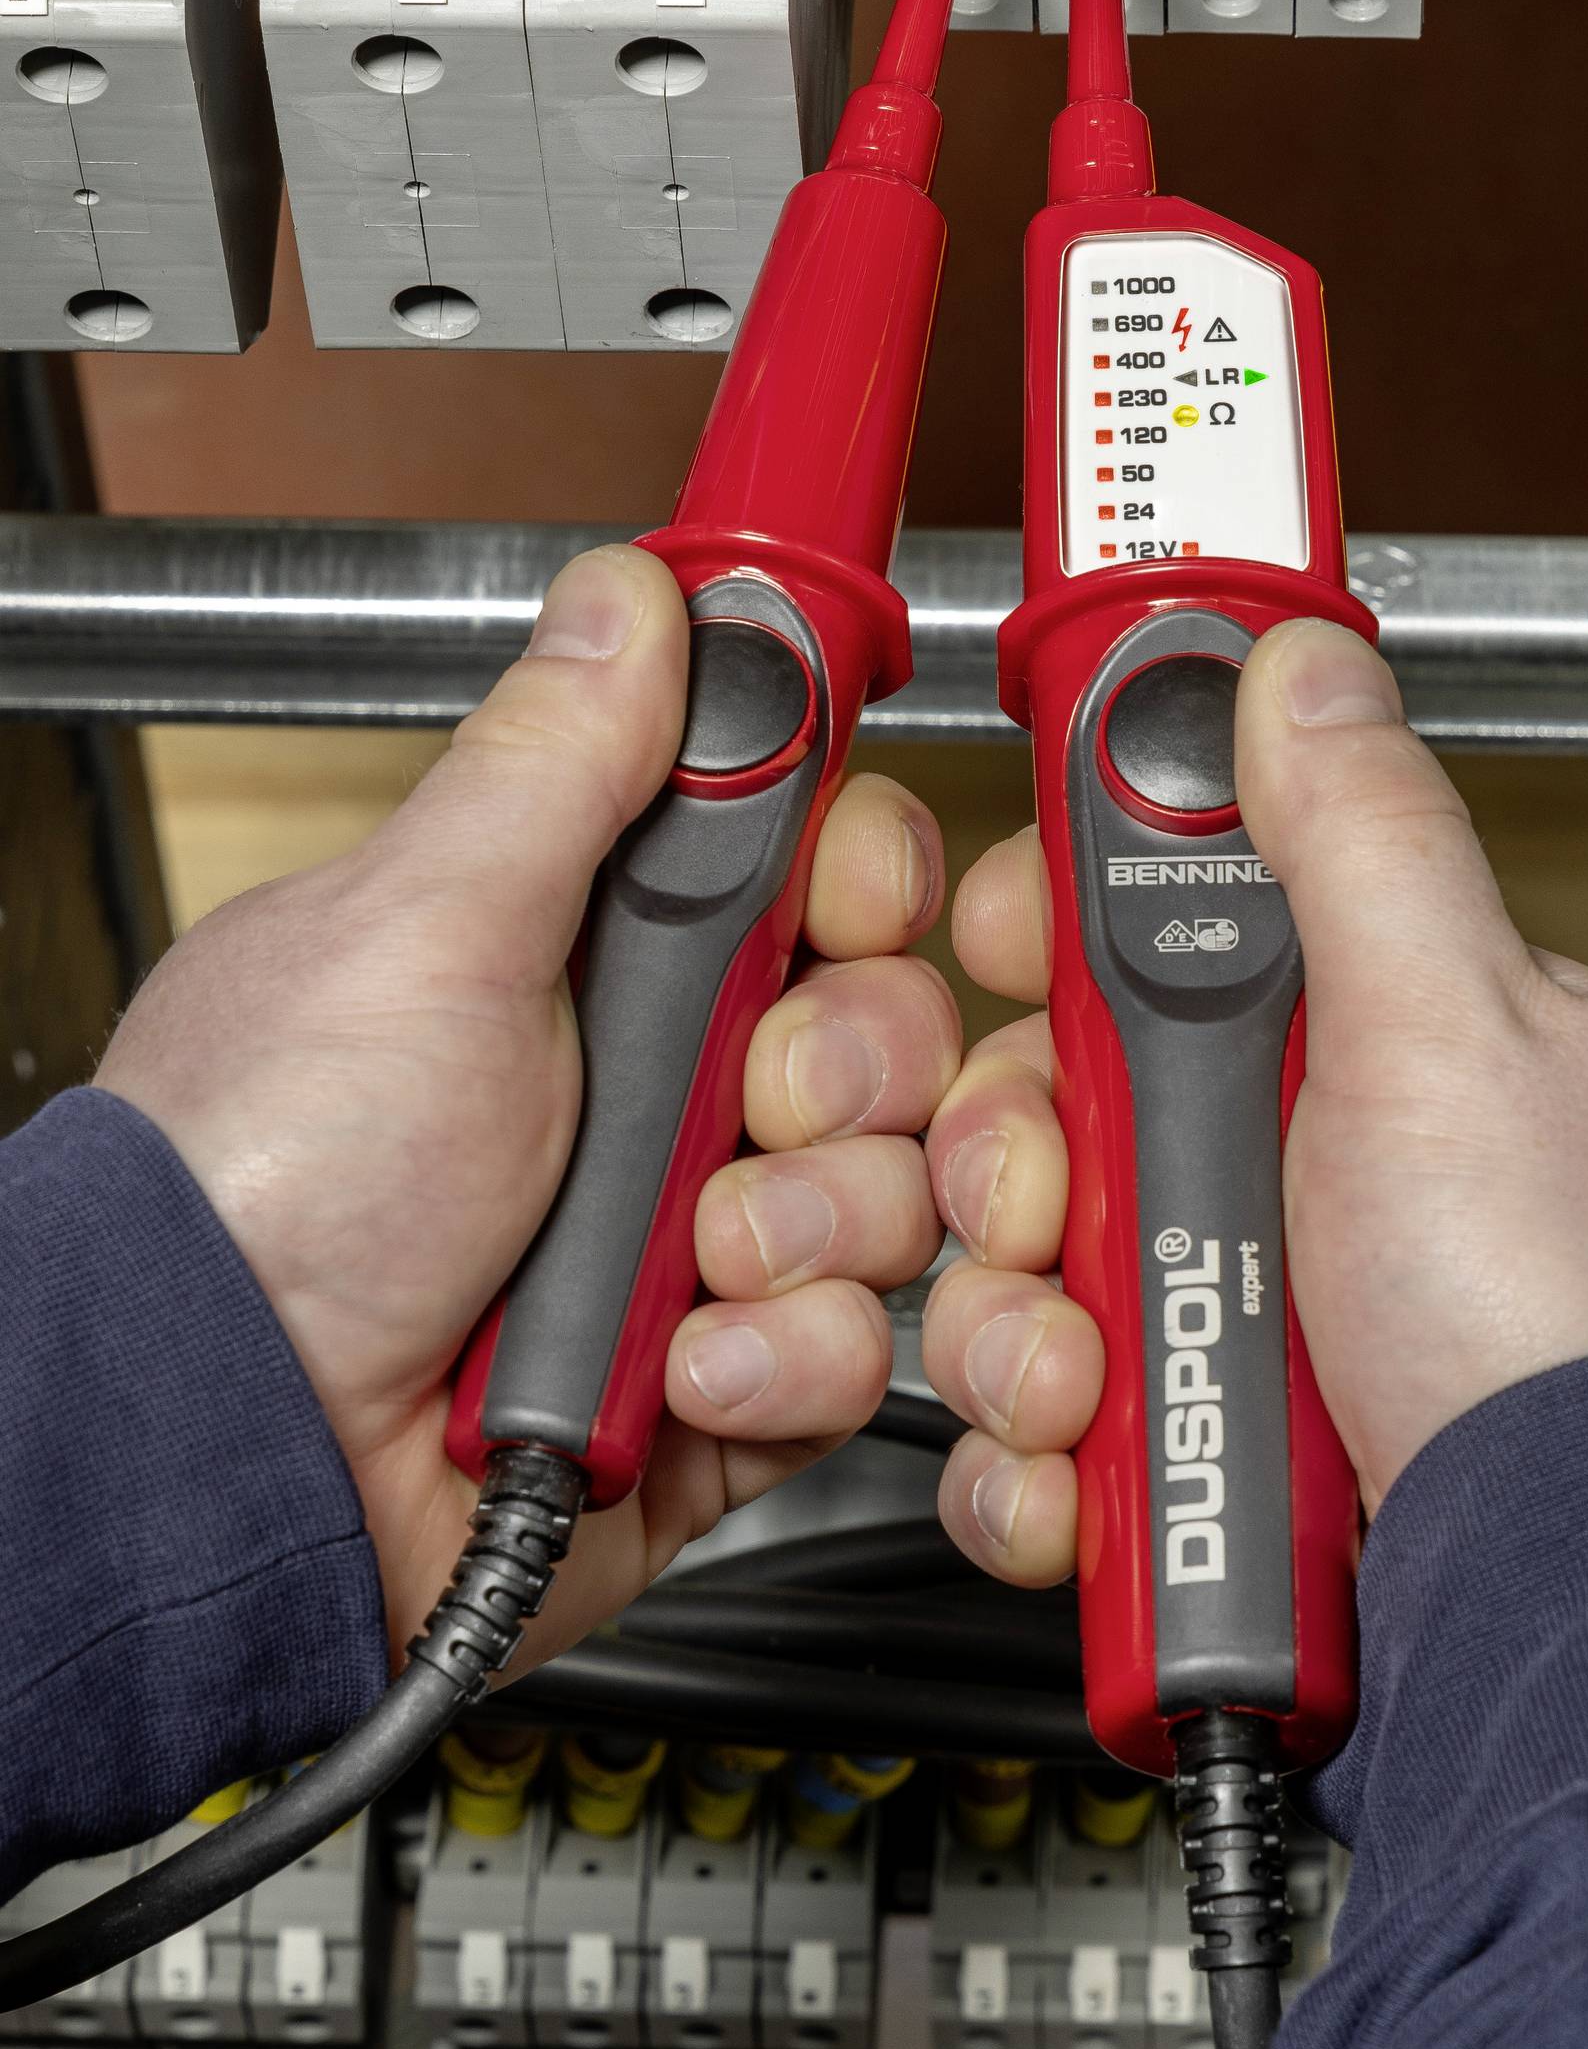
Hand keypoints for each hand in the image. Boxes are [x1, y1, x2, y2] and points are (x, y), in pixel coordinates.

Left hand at [97, 546, 959, 1662]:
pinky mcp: (720, 1387)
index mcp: (585, 949)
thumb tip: (629, 592)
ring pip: (892, 1187)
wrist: (234, 1456)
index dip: (858, 875)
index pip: (812, 868)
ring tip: (678, 1252)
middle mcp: (650, 1085)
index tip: (839, 897)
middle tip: (744, 1085)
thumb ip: (557, 760)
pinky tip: (676, 1358)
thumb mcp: (420, 928)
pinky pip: (855, 1348)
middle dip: (843, 1061)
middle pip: (886, 1022)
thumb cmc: (273, 1183)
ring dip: (806, 1218)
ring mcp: (688, 1240)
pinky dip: (783, 1356)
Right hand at [920, 617, 1587, 1579]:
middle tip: (1049, 1195)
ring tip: (1084, 1366)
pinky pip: (1037, 1421)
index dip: (1046, 926)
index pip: (1155, 919)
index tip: (996, 942)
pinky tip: (1085, 1461)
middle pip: (1049, 1101)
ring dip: (1009, 1317)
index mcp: (1377, 1030)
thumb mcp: (1457, 1027)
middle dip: (1008, 1153)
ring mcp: (1247, 1305)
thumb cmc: (1561, 1328)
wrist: (1562, 1612)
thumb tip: (1304, 657)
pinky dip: (1036, 1456)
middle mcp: (1304, 1163)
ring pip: (1017, 1264)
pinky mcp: (1195, 1445)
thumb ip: (1362, 834)